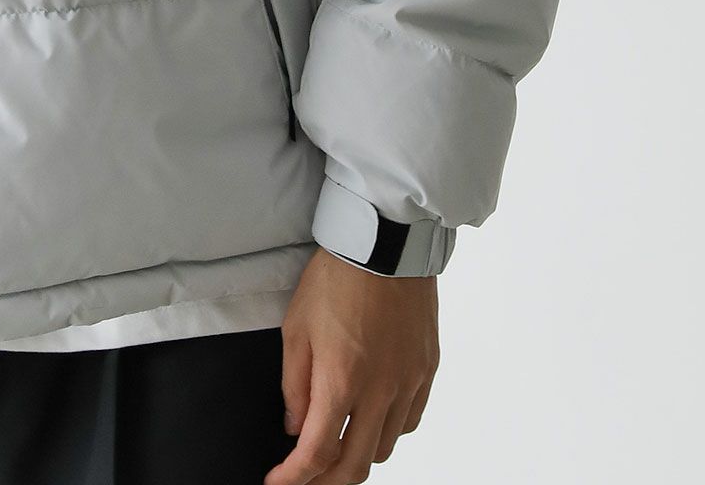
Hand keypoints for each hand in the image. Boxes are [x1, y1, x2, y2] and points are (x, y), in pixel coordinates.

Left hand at [265, 247, 438, 483]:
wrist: (384, 244)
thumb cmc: (336, 279)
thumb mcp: (296, 328)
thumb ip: (293, 385)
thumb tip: (294, 427)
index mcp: (341, 381)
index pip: (316, 453)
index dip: (294, 477)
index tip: (278, 483)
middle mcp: (380, 391)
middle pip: (355, 465)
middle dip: (325, 481)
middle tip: (306, 478)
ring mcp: (408, 383)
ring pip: (385, 448)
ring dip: (358, 455)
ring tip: (338, 445)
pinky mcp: (427, 371)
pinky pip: (410, 421)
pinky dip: (388, 431)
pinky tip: (372, 419)